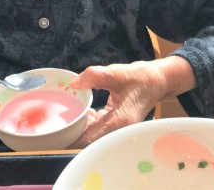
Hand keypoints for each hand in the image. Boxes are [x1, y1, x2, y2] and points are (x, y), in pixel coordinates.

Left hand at [68, 57, 194, 147]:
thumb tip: (73, 84)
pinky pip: (97, 127)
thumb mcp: (116, 73)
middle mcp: (118, 130)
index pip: (90, 140)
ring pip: (92, 133)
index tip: (56, 136)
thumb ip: (94, 76)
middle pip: (89, 139)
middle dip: (72, 133)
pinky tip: (82, 110)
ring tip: (65, 116)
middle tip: (56, 124)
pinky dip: (88, 120)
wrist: (157, 80)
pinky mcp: (116, 123)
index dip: (71, 140)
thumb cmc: (140, 77)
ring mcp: (118, 128)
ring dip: (79, 126)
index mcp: (119, 122)